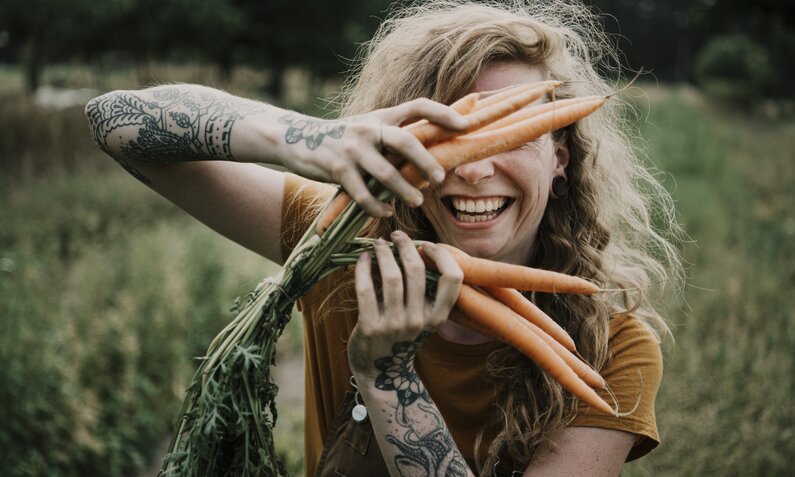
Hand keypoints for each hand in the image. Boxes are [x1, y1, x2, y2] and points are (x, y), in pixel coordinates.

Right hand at [277, 99, 467, 216]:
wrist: (296, 140)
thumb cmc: (343, 140)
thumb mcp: (368, 129)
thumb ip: (393, 137)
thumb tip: (430, 154)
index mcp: (381, 116)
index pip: (418, 106)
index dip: (443, 113)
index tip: (465, 126)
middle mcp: (368, 128)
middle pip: (405, 141)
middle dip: (427, 162)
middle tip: (440, 179)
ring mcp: (352, 148)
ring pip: (386, 173)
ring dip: (404, 190)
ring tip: (417, 201)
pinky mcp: (337, 168)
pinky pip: (364, 194)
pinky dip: (377, 208)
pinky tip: (385, 215)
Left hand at [347, 231, 462, 375]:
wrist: (382, 372)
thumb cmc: (402, 337)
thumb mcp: (423, 319)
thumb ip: (423, 291)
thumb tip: (414, 249)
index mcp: (437, 317)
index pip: (453, 279)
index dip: (442, 255)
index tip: (427, 245)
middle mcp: (418, 321)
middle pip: (416, 271)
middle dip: (405, 246)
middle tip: (396, 236)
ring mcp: (394, 325)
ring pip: (391, 277)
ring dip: (383, 253)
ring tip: (378, 244)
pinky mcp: (370, 327)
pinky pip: (366, 289)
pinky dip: (363, 268)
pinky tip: (362, 259)